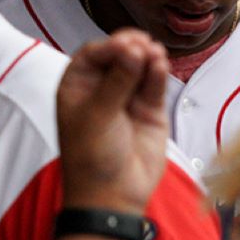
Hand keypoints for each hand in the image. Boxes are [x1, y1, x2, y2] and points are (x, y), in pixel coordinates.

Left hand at [56, 30, 171, 213]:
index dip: (109, 46)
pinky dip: (159, 74)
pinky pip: (155, 86)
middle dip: (131, 48)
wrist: (113, 195)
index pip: (92, 55)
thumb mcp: (97, 116)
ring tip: (157, 54)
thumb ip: (117, 81)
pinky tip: (162, 65)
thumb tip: (134, 50)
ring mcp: (127, 99)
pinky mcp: (150, 111)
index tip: (126, 44)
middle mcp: (102, 90)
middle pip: (119, 57)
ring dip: (149, 58)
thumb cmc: (91, 157)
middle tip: (143, 45)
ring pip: (140, 69)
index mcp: (77, 88)